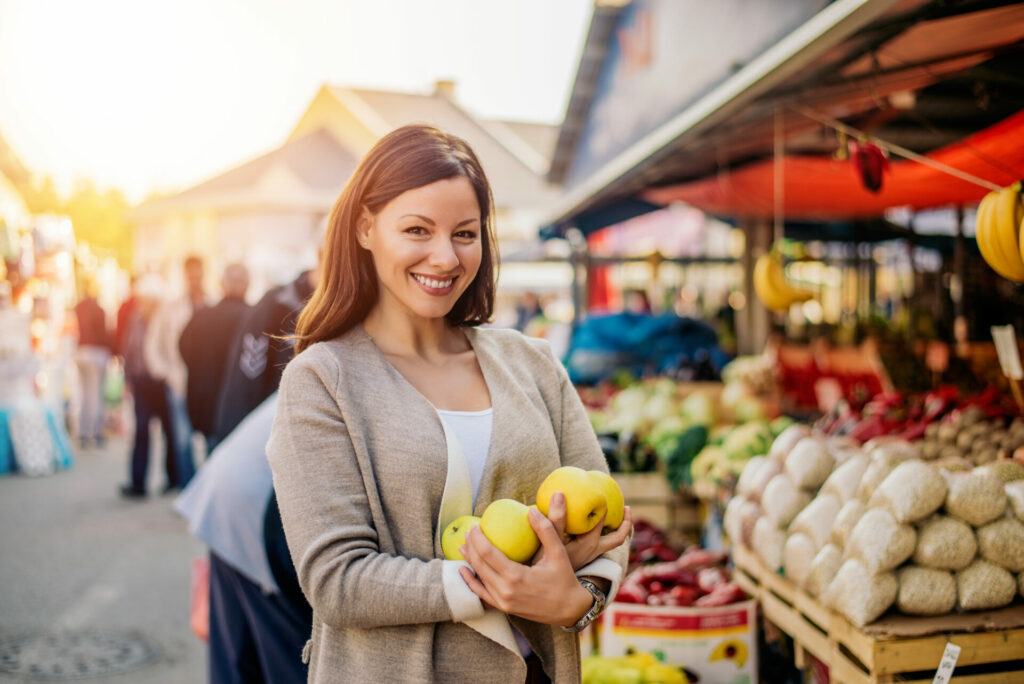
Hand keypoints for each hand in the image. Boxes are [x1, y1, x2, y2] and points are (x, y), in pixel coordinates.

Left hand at [458, 507, 593, 626]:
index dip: (477, 538)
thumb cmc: (565, 579)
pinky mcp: (504, 608)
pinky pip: (481, 594)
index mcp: (517, 576)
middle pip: (480, 564)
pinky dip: (470, 581)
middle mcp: (506, 591)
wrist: (570, 610)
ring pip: (479, 578)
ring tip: (463, 545)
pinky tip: (463, 570)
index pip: (488, 553)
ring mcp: (503, 602)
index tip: (475, 525)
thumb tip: (531, 510)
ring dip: (469, 560)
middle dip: (471, 546)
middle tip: (469, 531)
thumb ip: (546, 530)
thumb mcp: (558, 553)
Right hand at [532, 492, 632, 570]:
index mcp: (589, 545)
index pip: (603, 522)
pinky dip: (603, 536)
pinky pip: (601, 546)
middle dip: (624, 523)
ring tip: (616, 516)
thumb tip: (559, 493)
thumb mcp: (550, 541)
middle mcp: (593, 552)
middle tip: (626, 507)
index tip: (603, 492)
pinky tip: (593, 527)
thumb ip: (555, 519)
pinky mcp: (582, 561)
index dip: (605, 507)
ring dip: (616, 530)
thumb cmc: (544, 565)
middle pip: (617, 538)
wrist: (544, 591)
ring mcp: (588, 558)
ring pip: (610, 544)